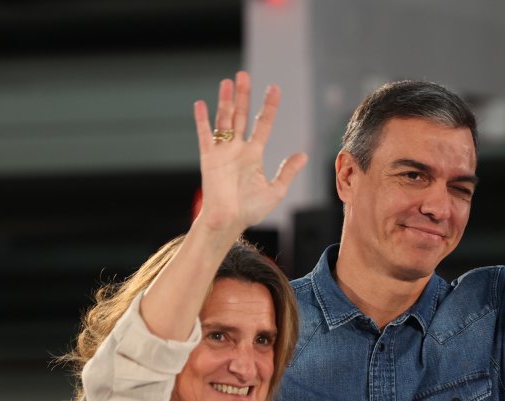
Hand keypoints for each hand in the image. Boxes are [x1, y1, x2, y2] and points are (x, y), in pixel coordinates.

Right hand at [192, 71, 307, 234]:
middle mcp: (238, 148)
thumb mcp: (275, 190)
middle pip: (241, 115)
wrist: (229, 222)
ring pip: (224, 120)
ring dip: (226, 101)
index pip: (263, 124)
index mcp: (254, 154)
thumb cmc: (250, 210)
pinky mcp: (209, 158)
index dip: (269, 106)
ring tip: (228, 82)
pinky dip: (202, 120)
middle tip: (244, 75)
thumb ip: (288, 171)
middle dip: (244, 96)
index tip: (274, 88)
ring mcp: (223, 151)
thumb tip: (303, 155)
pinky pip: (205, 136)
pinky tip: (201, 104)